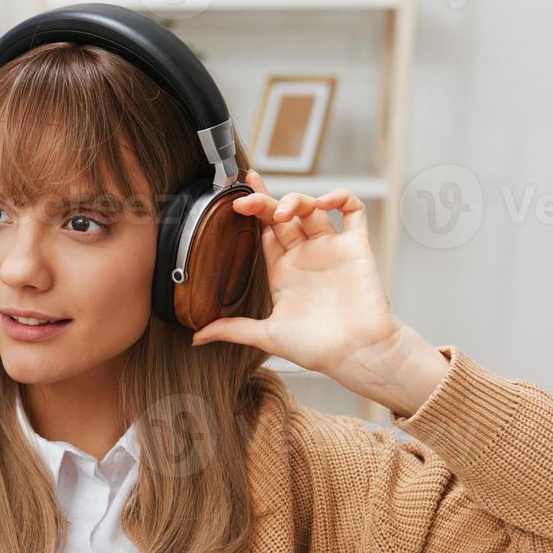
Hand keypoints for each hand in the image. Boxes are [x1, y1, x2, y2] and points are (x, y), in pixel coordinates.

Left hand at [191, 169, 401, 377]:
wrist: (357, 354)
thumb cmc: (317, 348)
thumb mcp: (267, 336)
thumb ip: (233, 330)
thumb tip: (195, 338)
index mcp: (283, 272)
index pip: (263, 232)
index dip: (251, 213)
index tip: (236, 197)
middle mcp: (305, 256)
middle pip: (283, 216)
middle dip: (265, 202)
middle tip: (247, 198)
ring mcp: (331, 249)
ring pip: (312, 209)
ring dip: (296, 201)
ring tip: (282, 211)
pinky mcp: (356, 247)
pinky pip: (353, 212)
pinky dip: (341, 198)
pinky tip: (324, 202)